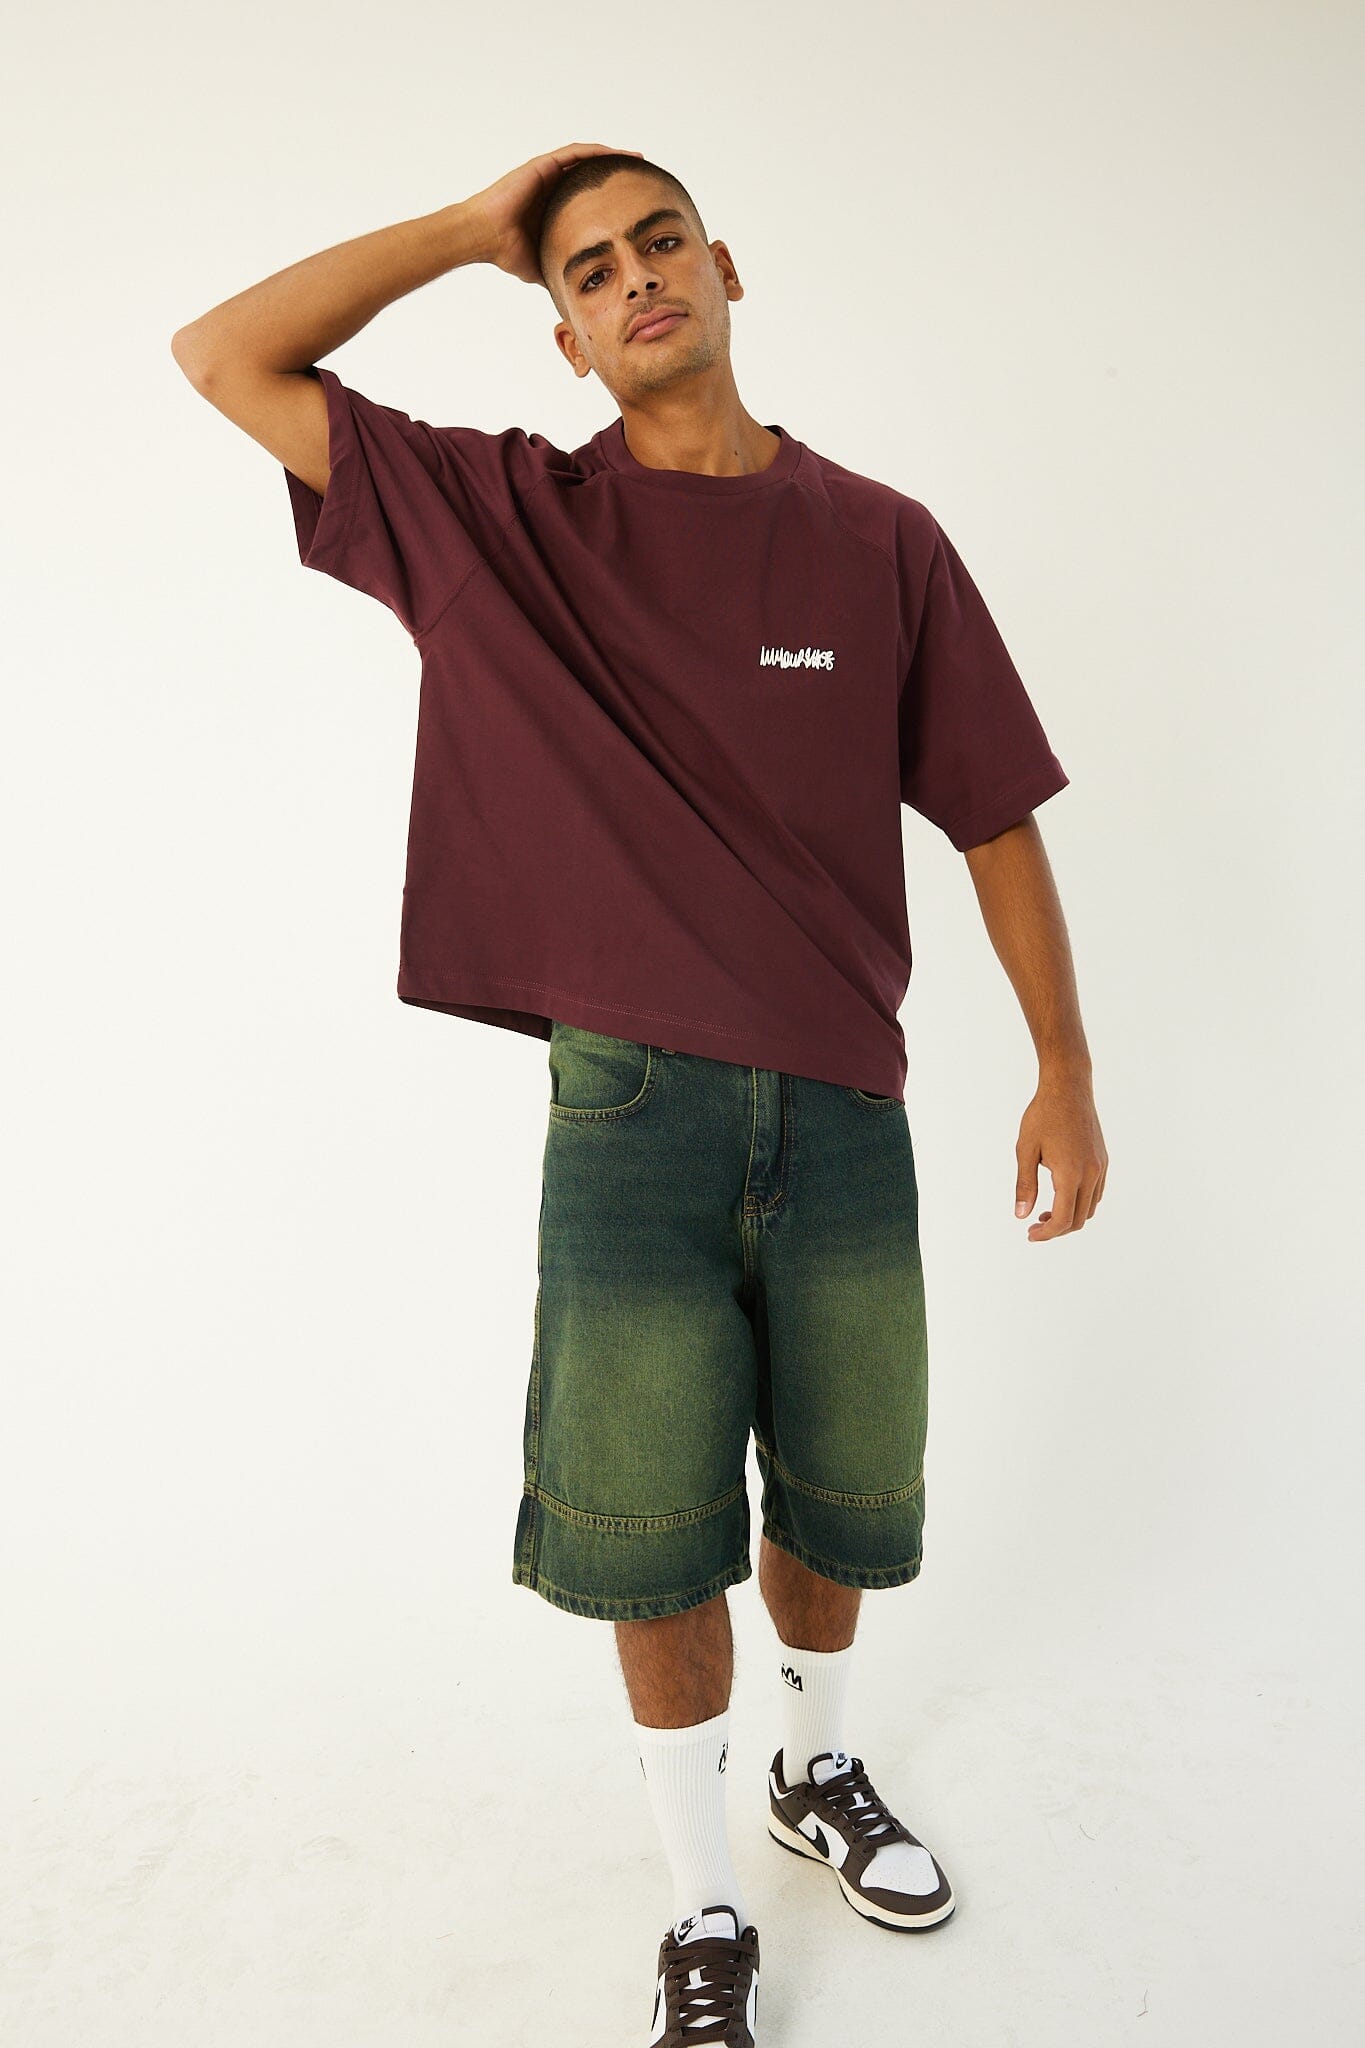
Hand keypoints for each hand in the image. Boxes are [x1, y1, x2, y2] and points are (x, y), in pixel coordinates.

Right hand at [467, 143, 644, 285]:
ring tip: (637, 158)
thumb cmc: (505, 253)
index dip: (612, 198)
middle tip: (644, 175)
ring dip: (613, 157)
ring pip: (587, 159)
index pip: (590, 198)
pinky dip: (595, 152)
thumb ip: (557, 270)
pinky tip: (615, 153)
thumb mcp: (541, 265)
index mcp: (555, 206)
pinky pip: (574, 154)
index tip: (635, 203)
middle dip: (618, 174)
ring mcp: (547, 173)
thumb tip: (571, 295)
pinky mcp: (542, 166)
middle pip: (593, 176)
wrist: (483, 237)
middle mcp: (553, 186)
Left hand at [1014, 1069, 1106, 1240]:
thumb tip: (1021, 1215)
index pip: (1063, 1218)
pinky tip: (1062, 1196)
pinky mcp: (1103, 1160)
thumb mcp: (1025, 1149)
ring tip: (1046, 1213)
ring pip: (1091, 1208)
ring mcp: (1100, 1167)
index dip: (1047, 1233)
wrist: (1068, 1088)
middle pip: (1079, 1219)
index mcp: (1070, 1173)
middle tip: (1034, 1226)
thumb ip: (1025, 1185)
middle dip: (1057, 1229)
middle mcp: (1091, 1173)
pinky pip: (1096, 1193)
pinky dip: (1081, 1204)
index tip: (1030, 1234)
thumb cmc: (1043, 1115)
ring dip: (1070, 1218)